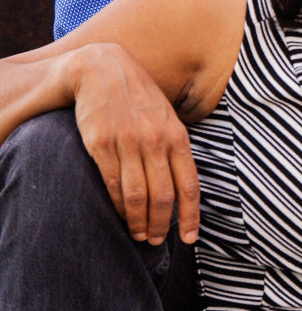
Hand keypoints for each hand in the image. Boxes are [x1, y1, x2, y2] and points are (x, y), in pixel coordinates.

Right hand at [67, 43, 199, 244]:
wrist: (102, 69)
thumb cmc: (138, 97)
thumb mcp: (165, 115)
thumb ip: (174, 145)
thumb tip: (182, 182)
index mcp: (176, 134)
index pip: (189, 184)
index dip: (191, 216)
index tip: (190, 238)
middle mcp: (155, 141)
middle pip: (164, 197)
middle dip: (162, 225)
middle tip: (156, 241)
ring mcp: (128, 143)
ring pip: (138, 196)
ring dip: (139, 222)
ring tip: (139, 235)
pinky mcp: (101, 145)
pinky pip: (112, 185)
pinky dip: (118, 206)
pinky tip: (120, 215)